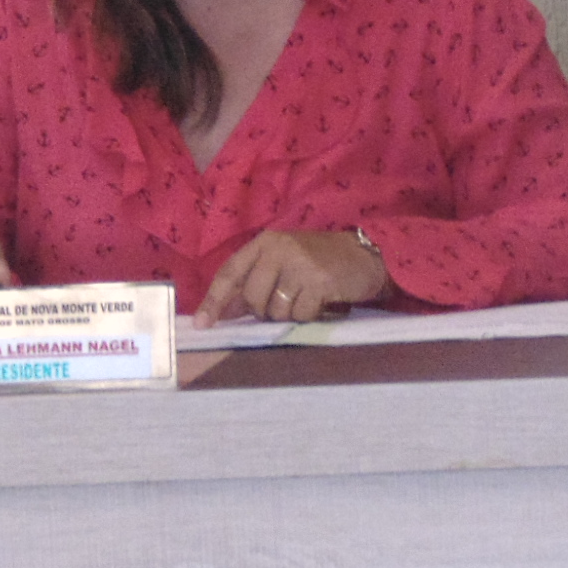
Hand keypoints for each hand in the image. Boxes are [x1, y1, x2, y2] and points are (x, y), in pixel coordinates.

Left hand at [195, 230, 388, 326]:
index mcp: (265, 242)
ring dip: (288, 314)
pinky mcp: (319, 282)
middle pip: (251, 298)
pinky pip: (300, 315)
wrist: (365, 256)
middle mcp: (279, 249)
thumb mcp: (283, 262)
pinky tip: (320, 302)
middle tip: (286, 302)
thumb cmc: (319, 261)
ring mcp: (299, 264)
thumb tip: (222, 312)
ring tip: (305, 299)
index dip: (214, 300)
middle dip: (263, 311)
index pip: (230, 272)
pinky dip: (308, 316)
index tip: (203, 325)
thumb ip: (253, 282)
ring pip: (275, 310)